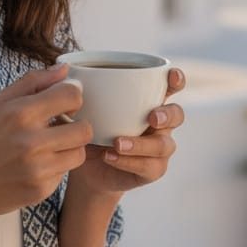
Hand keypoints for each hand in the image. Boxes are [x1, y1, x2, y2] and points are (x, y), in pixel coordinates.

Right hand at [0, 63, 92, 228]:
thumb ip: (33, 82)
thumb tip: (64, 68)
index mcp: (20, 114)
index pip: (72, 95)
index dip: (72, 96)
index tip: (63, 102)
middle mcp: (31, 142)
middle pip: (85, 128)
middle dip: (77, 124)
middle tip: (61, 126)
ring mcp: (38, 169)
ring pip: (80, 153)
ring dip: (69, 147)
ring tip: (49, 146)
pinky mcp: (41, 191)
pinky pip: (64, 174)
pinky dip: (55, 168)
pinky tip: (35, 165)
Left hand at [67, 67, 185, 197]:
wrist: (88, 168)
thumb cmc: (91, 130)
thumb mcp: (86, 111)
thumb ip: (84, 96)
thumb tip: (68, 79)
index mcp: (149, 101)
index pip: (170, 86)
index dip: (176, 80)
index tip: (171, 76)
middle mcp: (160, 123)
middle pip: (177, 115)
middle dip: (167, 114)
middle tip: (151, 117)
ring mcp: (159, 147)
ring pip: (164, 145)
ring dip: (141, 144)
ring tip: (117, 143)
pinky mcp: (153, 169)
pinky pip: (150, 167)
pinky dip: (129, 161)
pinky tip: (109, 157)